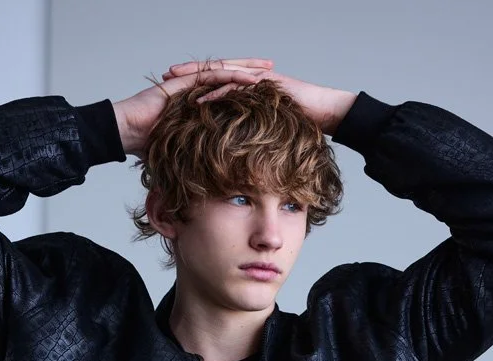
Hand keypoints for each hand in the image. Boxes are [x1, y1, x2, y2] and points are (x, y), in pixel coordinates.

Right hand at [113, 59, 273, 156]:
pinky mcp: (183, 82)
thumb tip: (205, 191)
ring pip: (225, 71)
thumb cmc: (147, 145)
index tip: (267, 95)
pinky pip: (211, 75)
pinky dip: (230, 75)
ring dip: (247, 69)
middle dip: (254, 74)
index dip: (247, 93)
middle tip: (276, 72)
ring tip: (268, 69)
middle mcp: (197, 89)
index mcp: (198, 102)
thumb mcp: (180, 155)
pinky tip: (247, 76)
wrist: (127, 132)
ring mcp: (190, 84)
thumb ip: (195, 164)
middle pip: (231, 77)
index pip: (228, 93)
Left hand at [161, 59, 355, 134]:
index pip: (216, 83)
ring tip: (176, 82)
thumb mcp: (269, 133)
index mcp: (247, 89)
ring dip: (198, 78)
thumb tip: (236, 157)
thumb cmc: (301, 126)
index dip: (195, 85)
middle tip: (165, 77)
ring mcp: (258, 79)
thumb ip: (251, 137)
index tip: (174, 91)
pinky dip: (221, 91)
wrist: (327, 113)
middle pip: (214, 73)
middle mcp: (250, 80)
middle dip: (189, 75)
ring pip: (222, 74)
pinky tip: (204, 97)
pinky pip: (239, 86)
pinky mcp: (267, 84)